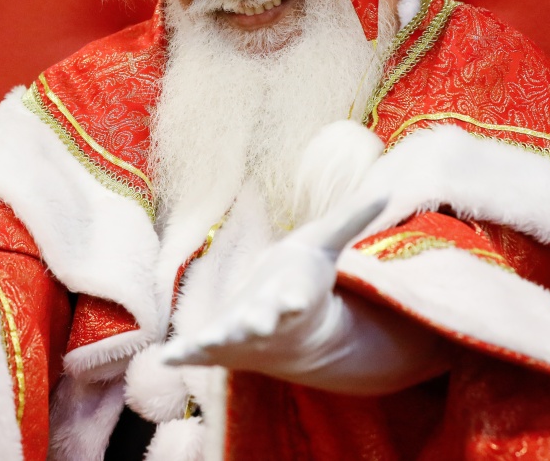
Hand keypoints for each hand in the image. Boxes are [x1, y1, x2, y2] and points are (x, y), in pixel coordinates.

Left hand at [162, 195, 385, 373]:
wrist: (293, 334)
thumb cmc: (305, 280)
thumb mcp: (326, 247)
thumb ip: (349, 221)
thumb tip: (385, 191)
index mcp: (294, 297)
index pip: (296, 299)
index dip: (293, 300)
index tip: (294, 301)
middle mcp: (268, 321)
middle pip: (262, 323)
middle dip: (257, 323)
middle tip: (255, 324)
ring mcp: (242, 338)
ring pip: (228, 342)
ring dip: (215, 342)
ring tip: (197, 345)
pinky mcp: (219, 347)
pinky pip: (198, 353)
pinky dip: (182, 355)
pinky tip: (164, 357)